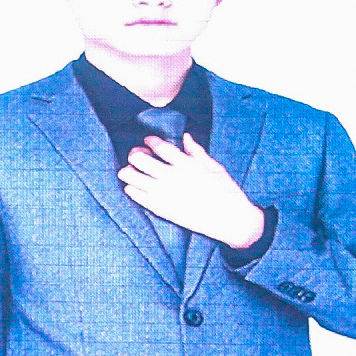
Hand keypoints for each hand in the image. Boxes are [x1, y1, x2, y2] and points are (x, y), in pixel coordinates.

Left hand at [117, 133, 267, 249]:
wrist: (228, 218)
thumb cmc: (225, 190)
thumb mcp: (214, 166)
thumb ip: (197, 151)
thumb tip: (186, 137)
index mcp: (186, 163)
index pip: (160, 146)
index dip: (150, 141)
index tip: (147, 141)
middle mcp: (171, 176)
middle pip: (140, 159)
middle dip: (135, 154)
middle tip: (136, 155)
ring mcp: (163, 193)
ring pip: (132, 177)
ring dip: (127, 171)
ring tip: (130, 171)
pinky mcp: (160, 208)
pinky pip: (136, 196)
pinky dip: (131, 189)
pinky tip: (132, 187)